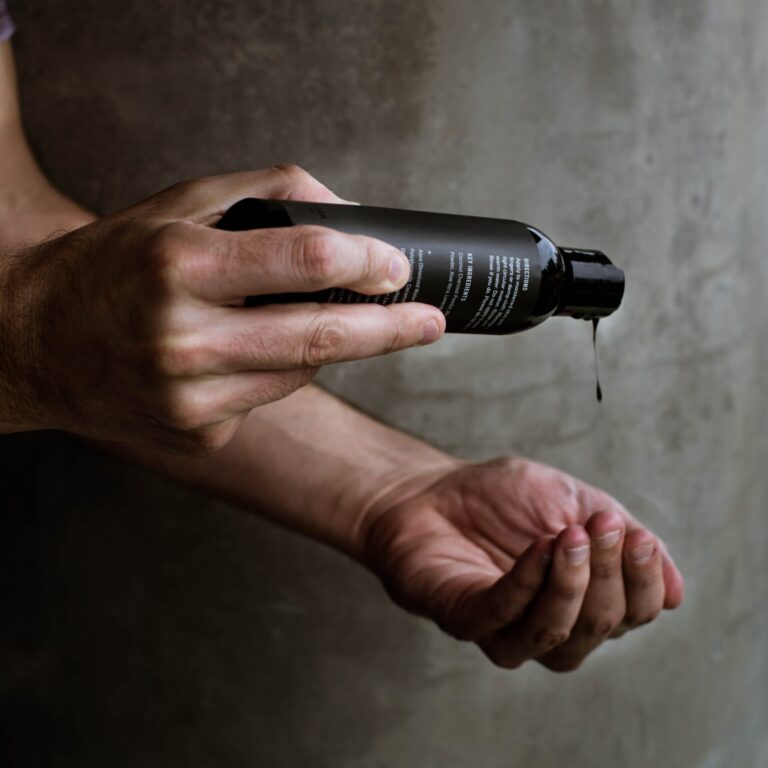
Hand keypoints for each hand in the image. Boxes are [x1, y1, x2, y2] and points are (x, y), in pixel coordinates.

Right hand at [0, 165, 444, 449]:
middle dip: (391, 330)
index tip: (399, 266)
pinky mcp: (197, 433)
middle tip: (432, 321)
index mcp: (180, 265)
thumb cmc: (118, 263)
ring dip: (330, 346)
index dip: (366, 262)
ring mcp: (190, 397)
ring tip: (329, 319)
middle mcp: (184, 338)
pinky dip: (283, 371)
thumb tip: (352, 217)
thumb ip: (270, 195)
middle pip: (321, 336)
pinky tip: (258, 351)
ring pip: (300, 371)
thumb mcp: (181, 204)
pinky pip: (270, 397)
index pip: (304, 261)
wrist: (40, 338)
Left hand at [361, 457, 683, 671]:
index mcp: (581, 600)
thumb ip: (619, 538)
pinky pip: (502, 614)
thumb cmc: (500, 498)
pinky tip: (539, 547)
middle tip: (601, 526)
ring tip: (572, 536)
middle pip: (599, 626)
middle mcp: (547, 625)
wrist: (431, 488)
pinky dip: (527, 582)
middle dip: (609, 575)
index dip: (644, 582)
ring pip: (555, 634)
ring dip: (572, 584)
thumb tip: (676, 594)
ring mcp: (503, 628)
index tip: (639, 537)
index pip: (632, 613)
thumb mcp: (571, 502)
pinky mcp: (462, 617)